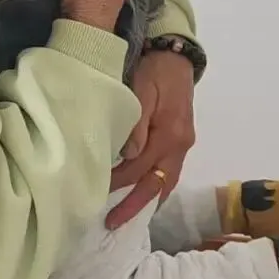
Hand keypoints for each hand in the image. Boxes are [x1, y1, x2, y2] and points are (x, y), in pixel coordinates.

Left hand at [106, 49, 195, 228]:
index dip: (118, 183)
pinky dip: (155, 185)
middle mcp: (180, 146)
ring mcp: (183, 144)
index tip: (96, 193)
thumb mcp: (142, 90)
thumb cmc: (155, 70)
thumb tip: (129, 156)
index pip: (139, 168)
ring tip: (127, 217)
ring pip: (165, 181)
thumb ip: (136, 124)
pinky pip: (167, 171)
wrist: (176, 54)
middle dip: (135, 206)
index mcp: (170, 136)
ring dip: (147, 200)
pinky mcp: (180, 139)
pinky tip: (144, 194)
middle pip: (157, 185)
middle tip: (112, 224)